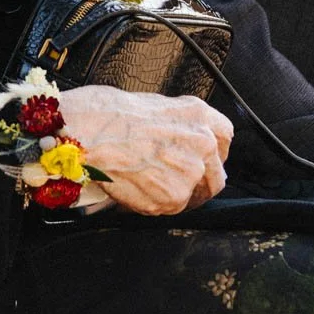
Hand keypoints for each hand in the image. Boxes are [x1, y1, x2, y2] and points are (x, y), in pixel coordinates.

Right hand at [58, 85, 231, 214]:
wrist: (89, 133)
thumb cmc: (109, 114)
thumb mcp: (154, 105)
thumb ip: (177, 125)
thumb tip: (176, 141)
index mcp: (198, 114)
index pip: (224, 139)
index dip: (211, 153)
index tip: (201, 160)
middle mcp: (203, 142)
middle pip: (216, 175)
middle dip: (197, 182)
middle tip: (170, 181)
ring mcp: (192, 172)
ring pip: (193, 196)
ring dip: (174, 194)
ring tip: (145, 183)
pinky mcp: (175, 197)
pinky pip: (170, 209)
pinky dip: (153, 204)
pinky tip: (134, 188)